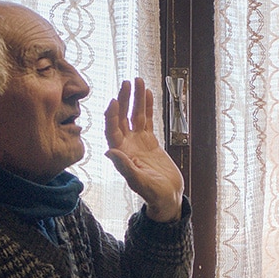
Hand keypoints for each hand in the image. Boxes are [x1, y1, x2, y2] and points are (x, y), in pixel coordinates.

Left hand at [104, 78, 184, 221]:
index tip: (114, 100)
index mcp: (121, 154)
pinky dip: (148, 107)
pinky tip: (148, 93)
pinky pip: (148, 120)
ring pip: (136, 115)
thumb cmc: (153, 194)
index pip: (112, 130)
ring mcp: (138, 142)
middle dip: (124, 99)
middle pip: (122, 117)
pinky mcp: (150, 141)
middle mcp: (127, 145)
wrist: (167, 197)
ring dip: (136, 98)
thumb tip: (111, 152)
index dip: (112, 115)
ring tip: (138, 80)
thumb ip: (126, 167)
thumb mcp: (139, 182)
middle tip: (126, 82)